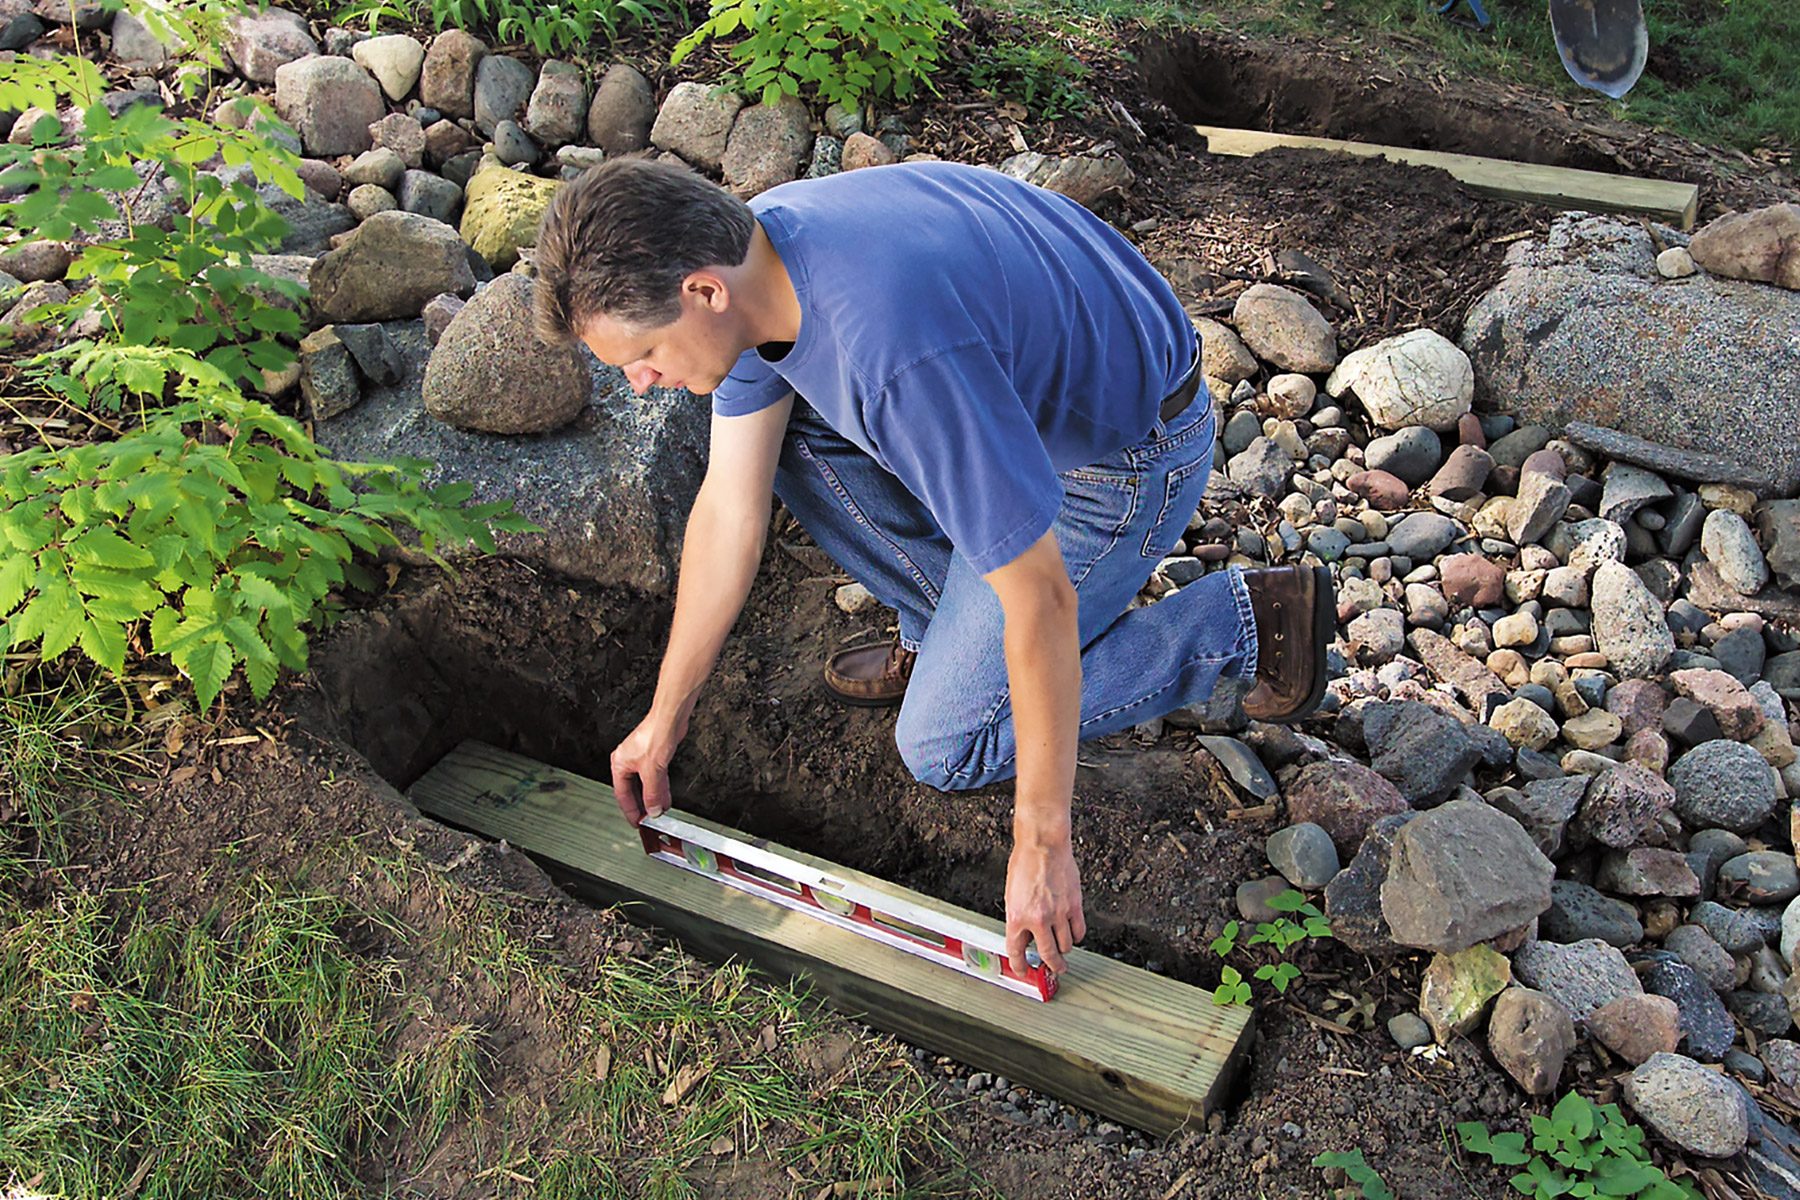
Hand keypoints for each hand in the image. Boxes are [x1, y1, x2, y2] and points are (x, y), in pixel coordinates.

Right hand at [610, 713, 684, 825]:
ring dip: (653, 797)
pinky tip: (665, 797)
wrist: (670, 718)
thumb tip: (653, 809)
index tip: (636, 822)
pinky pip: (655, 777)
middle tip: (647, 819)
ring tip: (659, 811)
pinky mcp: (654, 755)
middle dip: (642, 804)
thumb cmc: (655, 734)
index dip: (630, 810)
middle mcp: (628, 761)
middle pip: (633, 789)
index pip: (622, 794)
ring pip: (645, 784)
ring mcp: (641, 758)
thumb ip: (652, 793)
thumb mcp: (652, 771)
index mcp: (620, 764)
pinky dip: (660, 788)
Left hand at [1005, 837, 1084, 975]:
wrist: (1043, 845)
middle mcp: (1038, 919)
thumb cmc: (1025, 864)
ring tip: (1062, 948)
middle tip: (1055, 970)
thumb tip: (1025, 936)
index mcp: (1017, 917)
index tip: (1023, 970)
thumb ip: (1019, 918)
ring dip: (1064, 950)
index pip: (1016, 951)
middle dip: (1052, 967)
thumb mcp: (1011, 895)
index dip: (1020, 966)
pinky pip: (1079, 931)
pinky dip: (1076, 936)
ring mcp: (1059, 913)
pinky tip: (1072, 934)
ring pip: (1066, 945)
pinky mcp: (1075, 906)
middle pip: (1048, 955)